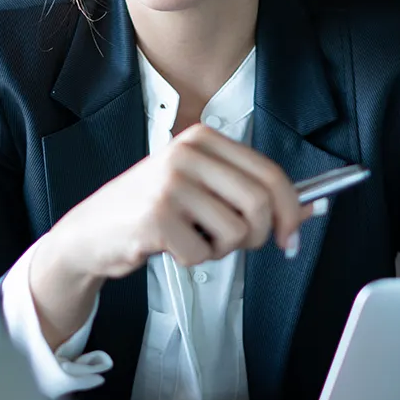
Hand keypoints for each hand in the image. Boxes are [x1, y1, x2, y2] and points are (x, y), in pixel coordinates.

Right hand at [28, 125, 307, 344]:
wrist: (90, 232)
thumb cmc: (151, 210)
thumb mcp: (202, 190)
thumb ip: (250, 195)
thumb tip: (309, 211)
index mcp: (202, 139)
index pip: (269, 172)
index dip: (292, 209)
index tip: (293, 235)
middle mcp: (185, 154)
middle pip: (260, 202)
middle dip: (259, 235)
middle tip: (240, 244)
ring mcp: (169, 183)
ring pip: (235, 232)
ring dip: (219, 248)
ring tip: (191, 237)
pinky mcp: (155, 216)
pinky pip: (202, 253)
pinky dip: (192, 259)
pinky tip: (169, 245)